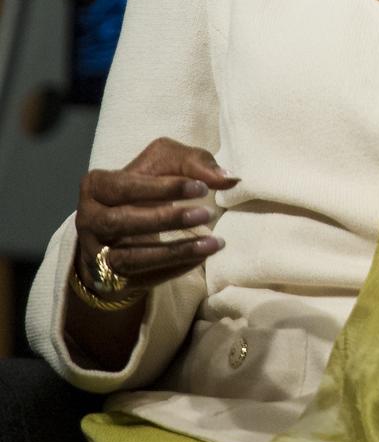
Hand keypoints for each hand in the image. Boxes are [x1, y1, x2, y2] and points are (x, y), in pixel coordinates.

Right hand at [74, 137, 235, 295]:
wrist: (123, 228)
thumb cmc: (146, 187)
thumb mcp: (166, 163)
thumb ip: (194, 164)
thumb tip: (228, 179)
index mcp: (96, 186)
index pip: (125, 186)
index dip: (162, 188)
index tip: (201, 188)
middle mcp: (88, 220)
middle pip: (120, 222)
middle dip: (165, 220)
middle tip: (206, 214)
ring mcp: (95, 253)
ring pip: (130, 257)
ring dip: (174, 252)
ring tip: (213, 243)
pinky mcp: (109, 278)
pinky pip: (141, 277)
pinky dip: (173, 269)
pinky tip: (201, 258)